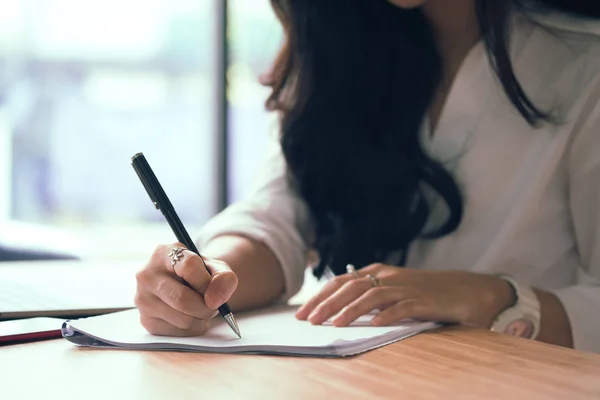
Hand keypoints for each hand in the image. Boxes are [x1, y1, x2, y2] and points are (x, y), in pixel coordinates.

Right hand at [135, 242, 237, 336]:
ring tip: (202, 308)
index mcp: (163, 253)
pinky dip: (193, 328)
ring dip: (202, 318)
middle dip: (207, 307)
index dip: (207, 281)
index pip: (189, 266)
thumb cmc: (200, 274)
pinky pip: (179, 332)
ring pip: (183, 319)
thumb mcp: (215, 267)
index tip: (214, 288)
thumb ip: (224, 277)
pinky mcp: (146, 321)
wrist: (185, 285)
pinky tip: (191, 316)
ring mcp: (143, 299)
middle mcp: (146, 275)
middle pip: (183, 300)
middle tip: (214, 305)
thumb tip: (215, 300)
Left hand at [295, 263, 513, 328]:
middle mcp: (388, 276)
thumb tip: (338, 311)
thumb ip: (369, 295)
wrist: (467, 290)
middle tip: (309, 321)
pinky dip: (387, 315)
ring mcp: (406, 287)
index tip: (303, 313)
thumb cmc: (425, 293)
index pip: (341, 282)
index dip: (320, 297)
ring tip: (334, 325)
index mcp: (378, 272)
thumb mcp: (393, 290)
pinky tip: (374, 325)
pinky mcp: (423, 301)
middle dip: (327, 304)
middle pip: (350, 287)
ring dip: (350, 310)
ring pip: (371, 295)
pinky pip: (402, 307)